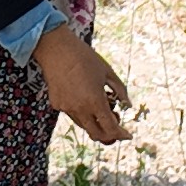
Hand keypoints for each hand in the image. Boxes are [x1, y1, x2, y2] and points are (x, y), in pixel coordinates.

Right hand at [33, 23, 133, 143]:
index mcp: (95, 101)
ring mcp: (66, 108)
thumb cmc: (85, 57)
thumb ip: (120, 91)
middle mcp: (80, 109)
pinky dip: (82, 112)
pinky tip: (84, 96)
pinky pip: (72, 114)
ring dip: (95, 123)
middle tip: (116, 127)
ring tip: (101, 106)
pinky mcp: (57, 104)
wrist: (56, 49)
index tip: (128, 135)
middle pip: (97, 134)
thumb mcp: (108, 72)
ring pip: (84, 126)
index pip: (111, 128)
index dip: (121, 135)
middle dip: (109, 136)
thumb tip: (128, 105)